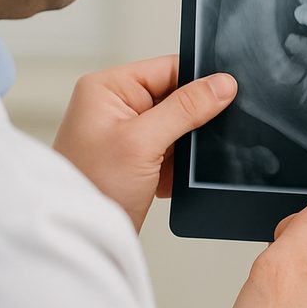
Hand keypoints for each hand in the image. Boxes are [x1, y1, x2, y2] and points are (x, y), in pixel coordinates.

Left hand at [52, 55, 237, 231]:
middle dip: (191, 120)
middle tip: (190, 140)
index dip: (198, 81)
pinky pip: (173, 149)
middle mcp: (116, 106)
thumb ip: (186, 108)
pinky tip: (166, 178)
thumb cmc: (91, 187)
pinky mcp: (137, 158)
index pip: (168, 68)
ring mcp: (127, 133)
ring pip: (178, 125)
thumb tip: (222, 84)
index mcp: (108, 88)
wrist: (80, 239)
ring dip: (184, 145)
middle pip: (176, 96)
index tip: (226, 96)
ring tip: (172, 164)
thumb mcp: (143, 141)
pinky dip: (178, 164)